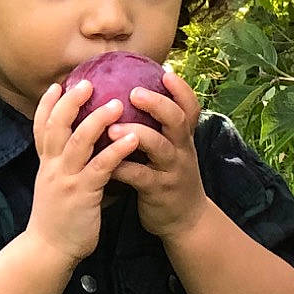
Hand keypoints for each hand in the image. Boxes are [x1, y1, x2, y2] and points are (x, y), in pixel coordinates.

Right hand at [26, 80, 132, 266]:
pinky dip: (116, 150)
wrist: (49, 250)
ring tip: (117, 103)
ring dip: (98, 120)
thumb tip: (86, 154)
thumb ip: (69, 168)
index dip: (48, 105)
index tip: (57, 85)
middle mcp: (52, 167)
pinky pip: (101, 167)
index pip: (42, 127)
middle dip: (71, 102)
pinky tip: (132, 138)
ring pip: (79, 141)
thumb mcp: (57, 188)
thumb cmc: (58, 220)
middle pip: (57, 125)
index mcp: (46, 164)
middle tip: (87, 83)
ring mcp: (66, 179)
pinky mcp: (82, 194)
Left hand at [108, 66, 208, 240]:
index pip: (189, 107)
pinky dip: (122, 168)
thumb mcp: (171, 150)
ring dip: (137, 134)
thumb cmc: (168, 177)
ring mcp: (172, 171)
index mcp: (182, 138)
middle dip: (158, 104)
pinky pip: (140, 177)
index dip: (181, 89)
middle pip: (177, 120)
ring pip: (159, 147)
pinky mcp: (159, 191)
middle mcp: (181, 150)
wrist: (185, 220)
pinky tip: (104, 161)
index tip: (164, 72)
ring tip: (112, 128)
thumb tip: (132, 93)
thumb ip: (158, 127)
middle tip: (134, 92)